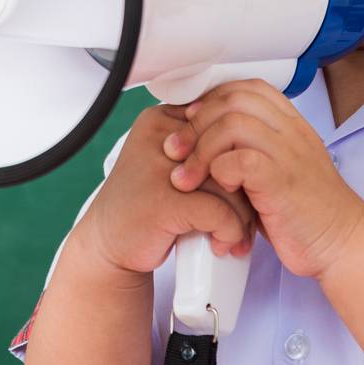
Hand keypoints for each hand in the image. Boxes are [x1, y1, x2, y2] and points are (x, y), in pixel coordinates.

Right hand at [76, 104, 261, 277]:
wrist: (108, 244)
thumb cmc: (145, 204)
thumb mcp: (168, 163)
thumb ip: (200, 148)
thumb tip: (255, 148)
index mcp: (160, 120)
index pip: (220, 126)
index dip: (236, 157)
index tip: (240, 185)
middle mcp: (158, 138)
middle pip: (227, 153)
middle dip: (244, 189)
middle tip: (245, 216)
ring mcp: (158, 169)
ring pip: (229, 183)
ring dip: (242, 216)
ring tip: (235, 235)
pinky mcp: (163, 203)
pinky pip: (220, 213)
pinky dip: (230, 232)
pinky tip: (222, 244)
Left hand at [162, 79, 363, 279]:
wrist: (342, 245)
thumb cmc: (306, 214)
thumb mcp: (279, 171)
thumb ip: (251, 150)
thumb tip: (203, 139)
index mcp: (292, 126)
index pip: (247, 88)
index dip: (212, 99)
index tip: (191, 122)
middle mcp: (292, 133)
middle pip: (233, 99)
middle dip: (195, 124)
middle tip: (176, 151)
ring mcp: (290, 155)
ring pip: (233, 124)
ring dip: (199, 150)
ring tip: (185, 177)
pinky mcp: (283, 182)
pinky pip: (241, 159)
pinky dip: (219, 170)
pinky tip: (219, 188)